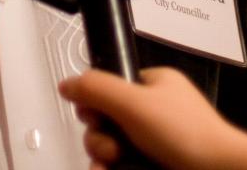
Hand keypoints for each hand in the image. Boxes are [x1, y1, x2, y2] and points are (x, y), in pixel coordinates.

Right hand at [59, 67, 246, 169]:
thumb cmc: (182, 133)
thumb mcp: (134, 102)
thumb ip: (96, 89)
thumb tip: (65, 84)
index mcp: (154, 86)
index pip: (111, 89)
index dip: (95, 104)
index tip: (93, 117)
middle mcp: (155, 114)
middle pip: (107, 123)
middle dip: (100, 138)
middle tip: (110, 150)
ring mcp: (158, 146)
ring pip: (114, 151)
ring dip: (103, 161)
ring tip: (112, 168)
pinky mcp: (157, 169)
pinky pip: (125, 169)